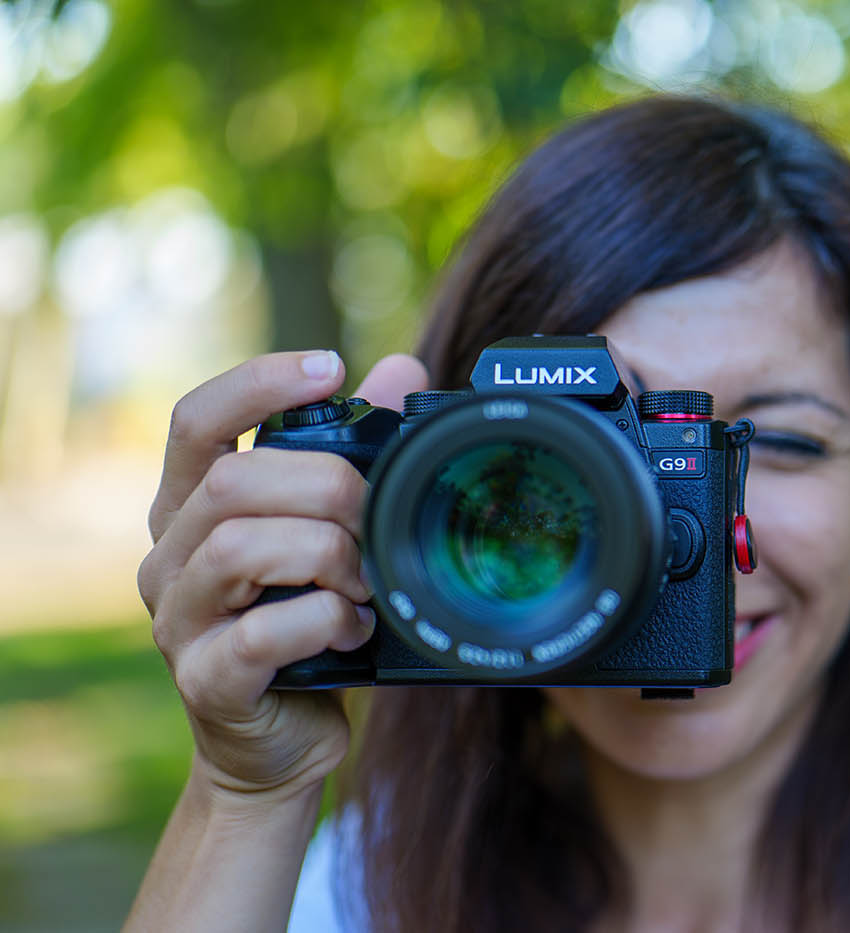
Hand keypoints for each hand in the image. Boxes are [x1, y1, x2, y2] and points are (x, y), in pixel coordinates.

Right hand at [137, 351, 427, 802]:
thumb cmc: (305, 623)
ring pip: (241, 549)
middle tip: (376, 515)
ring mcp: (178, 621)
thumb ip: (354, 451)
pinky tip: (357, 630)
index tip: (331, 367)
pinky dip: (327, 622)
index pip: (195, 420)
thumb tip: (402, 372)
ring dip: (328, 556)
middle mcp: (169, 557)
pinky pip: (263, 634)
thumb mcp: (328, 532)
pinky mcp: (206, 681)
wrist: (279, 742)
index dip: (257, 383)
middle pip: (232, 484)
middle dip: (325, 486)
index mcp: (191, 508)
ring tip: (367, 582)